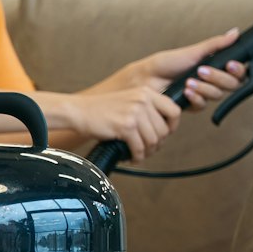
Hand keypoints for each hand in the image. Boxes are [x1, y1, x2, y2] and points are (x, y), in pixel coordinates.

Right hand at [69, 83, 183, 162]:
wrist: (78, 111)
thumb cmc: (100, 109)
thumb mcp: (128, 100)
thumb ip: (145, 109)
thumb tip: (162, 130)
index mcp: (146, 92)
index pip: (174, 110)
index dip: (172, 127)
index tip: (163, 134)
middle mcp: (143, 100)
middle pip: (164, 130)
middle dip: (157, 144)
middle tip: (147, 150)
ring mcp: (135, 113)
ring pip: (153, 141)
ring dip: (147, 152)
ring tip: (139, 155)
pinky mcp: (125, 126)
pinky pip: (139, 147)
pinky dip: (137, 157)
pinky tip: (131, 158)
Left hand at [117, 28, 249, 109]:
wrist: (146, 78)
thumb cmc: (165, 64)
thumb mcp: (192, 51)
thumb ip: (216, 45)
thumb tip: (234, 33)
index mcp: (214, 67)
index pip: (237, 72)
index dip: (238, 70)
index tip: (230, 64)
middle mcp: (211, 81)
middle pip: (231, 85)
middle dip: (218, 78)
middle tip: (202, 71)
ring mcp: (202, 94)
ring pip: (217, 95)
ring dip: (204, 87)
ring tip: (188, 81)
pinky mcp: (192, 105)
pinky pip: (202, 105)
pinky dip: (195, 97)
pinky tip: (185, 91)